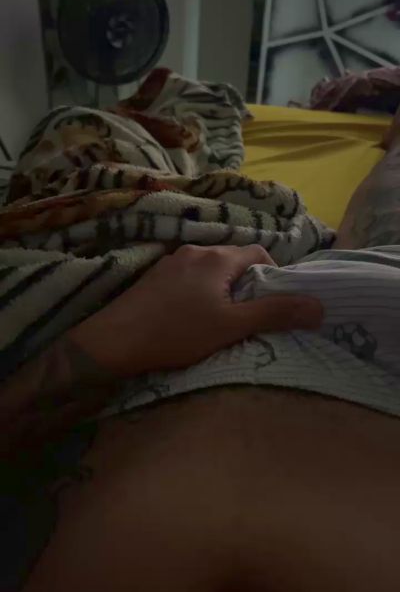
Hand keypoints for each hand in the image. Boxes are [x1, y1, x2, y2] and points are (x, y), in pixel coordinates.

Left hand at [69, 245, 322, 377]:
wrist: (115, 341)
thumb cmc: (177, 333)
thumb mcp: (232, 326)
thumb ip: (275, 313)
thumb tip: (318, 306)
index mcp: (218, 257)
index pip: (259, 253)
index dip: (272, 276)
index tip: (271, 305)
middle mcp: (195, 250)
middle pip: (235, 260)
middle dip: (247, 285)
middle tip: (246, 317)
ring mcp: (171, 261)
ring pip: (211, 269)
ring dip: (223, 289)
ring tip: (219, 320)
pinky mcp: (155, 276)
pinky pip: (190, 277)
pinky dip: (200, 292)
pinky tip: (190, 317)